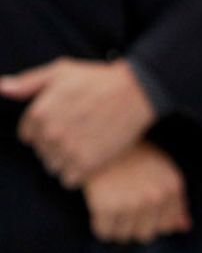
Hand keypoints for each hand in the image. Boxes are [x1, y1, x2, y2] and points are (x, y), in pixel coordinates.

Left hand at [0, 58, 156, 186]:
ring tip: (86, 147)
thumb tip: (2, 88)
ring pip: (54, 168)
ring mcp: (69, 150)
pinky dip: (78, 174)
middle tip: (79, 135)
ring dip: (67, 161)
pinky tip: (91, 160)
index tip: (64, 125)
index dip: (45, 131)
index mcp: (39, 111)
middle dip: (56, 147)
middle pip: (42, 153)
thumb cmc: (99, 79)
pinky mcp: (88, 164)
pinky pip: (69, 180)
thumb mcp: (61, 71)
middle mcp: (50, 133)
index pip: (28, 135)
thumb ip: (28, 83)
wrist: (137, 92)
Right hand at [82, 142, 191, 243]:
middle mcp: (155, 197)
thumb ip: (176, 201)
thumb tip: (184, 228)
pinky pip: (104, 232)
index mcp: (172, 188)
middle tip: (121, 207)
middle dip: (133, 225)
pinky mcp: (106, 205)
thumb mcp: (161, 171)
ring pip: (124, 236)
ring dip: (116, 227)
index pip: (166, 226)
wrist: (99, 134)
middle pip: (145, 235)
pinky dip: (100, 225)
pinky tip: (98, 208)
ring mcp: (131, 202)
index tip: (139, 207)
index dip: (151, 220)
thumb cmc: (133, 154)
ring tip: (110, 206)